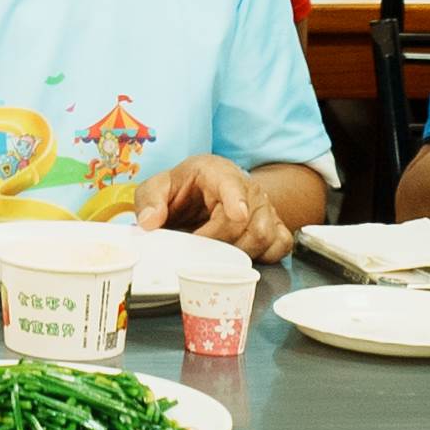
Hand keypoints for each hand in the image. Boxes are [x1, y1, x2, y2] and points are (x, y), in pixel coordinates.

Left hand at [135, 155, 292, 259]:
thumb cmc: (183, 188)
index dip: (236, 199)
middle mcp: (247, 188)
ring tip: (215, 254)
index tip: (237, 214)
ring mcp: (264, 207)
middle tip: (197, 249)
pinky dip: (263, 256)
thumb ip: (149, 201)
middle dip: (220, 242)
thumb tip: (149, 222)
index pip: (232, 184)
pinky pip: (280, 245)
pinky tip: (241, 257)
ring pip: (265, 236)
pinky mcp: (274, 225)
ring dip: (239, 253)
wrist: (206, 190)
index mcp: (217, 172)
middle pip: (247, 221)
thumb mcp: (158, 188)